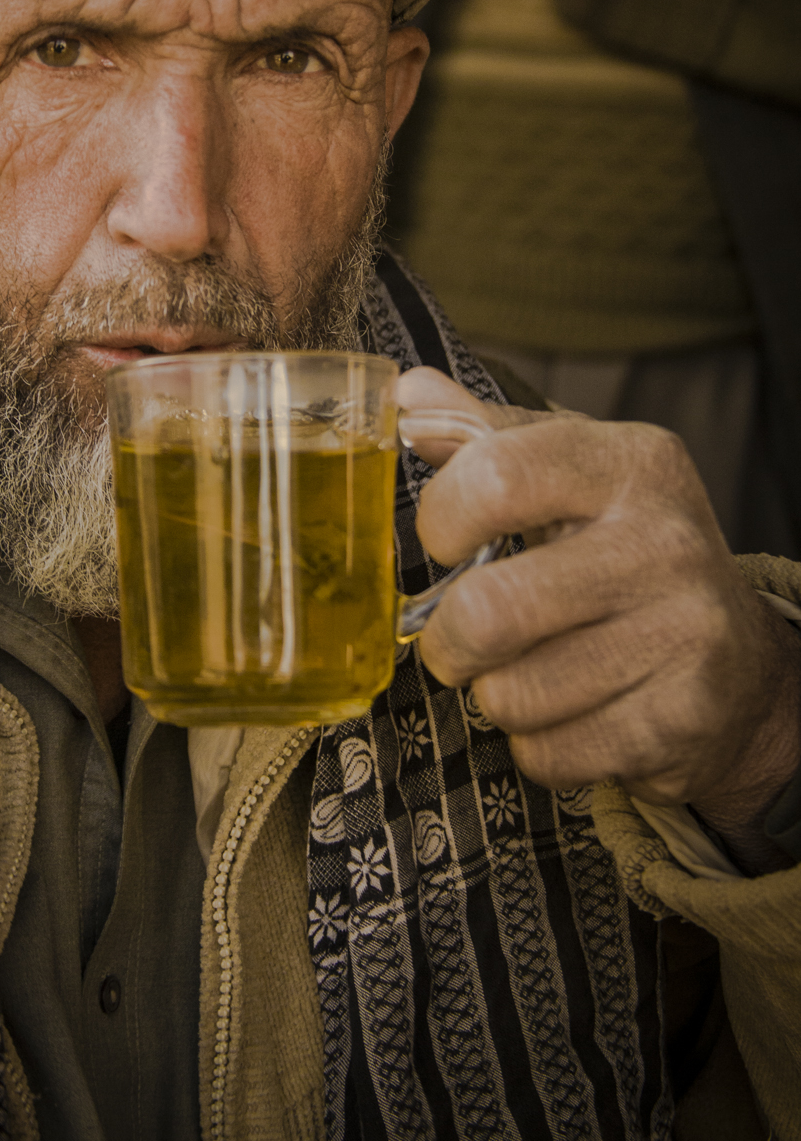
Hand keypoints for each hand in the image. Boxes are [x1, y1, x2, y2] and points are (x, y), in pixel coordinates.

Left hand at [396, 367, 800, 870]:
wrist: (739, 667)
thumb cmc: (623, 555)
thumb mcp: (568, 477)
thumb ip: (483, 435)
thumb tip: (405, 393)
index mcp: (630, 463)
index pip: (496, 477)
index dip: (442, 519)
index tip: (444, 541)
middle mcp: (666, 541)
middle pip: (490, 610)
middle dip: (449, 641)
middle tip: (459, 639)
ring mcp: (683, 634)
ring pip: (511, 693)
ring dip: (495, 696)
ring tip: (530, 671)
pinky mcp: (681, 720)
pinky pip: (548, 753)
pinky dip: (537, 746)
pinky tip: (573, 712)